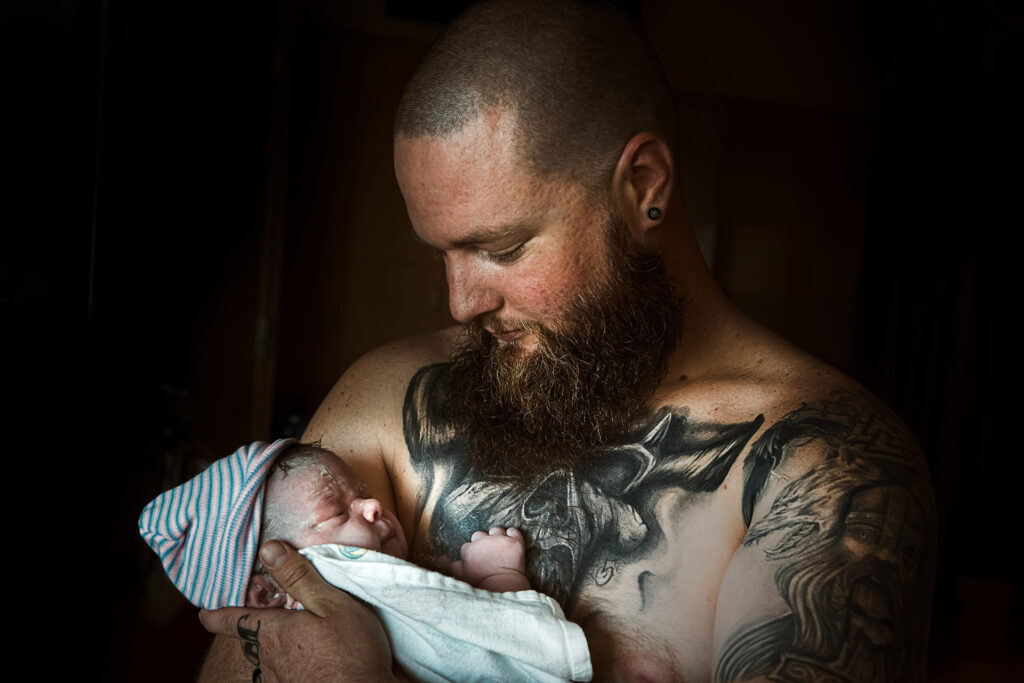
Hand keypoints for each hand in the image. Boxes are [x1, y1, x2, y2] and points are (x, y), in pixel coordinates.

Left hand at [198, 540, 397, 681]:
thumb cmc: (352, 652)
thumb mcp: (332, 604)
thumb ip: (299, 577)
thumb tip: (268, 549)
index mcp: (271, 632)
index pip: (229, 620)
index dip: (214, 613)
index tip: (204, 609)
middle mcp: (268, 659)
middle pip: (253, 638)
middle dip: (259, 624)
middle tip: (273, 610)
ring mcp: (281, 679)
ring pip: (270, 656)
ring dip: (280, 644)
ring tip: (300, 633)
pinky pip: (286, 671)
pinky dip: (294, 661)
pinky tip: (314, 657)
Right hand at [451, 526, 530, 591]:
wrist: (503, 586)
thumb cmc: (483, 584)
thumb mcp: (464, 577)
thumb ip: (457, 567)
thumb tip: (456, 562)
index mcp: (470, 550)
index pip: (467, 546)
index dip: (472, 552)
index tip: (477, 559)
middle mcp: (483, 541)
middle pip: (480, 534)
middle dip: (482, 541)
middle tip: (488, 552)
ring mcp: (499, 539)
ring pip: (496, 530)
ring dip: (497, 537)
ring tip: (501, 546)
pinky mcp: (514, 541)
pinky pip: (513, 531)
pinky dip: (513, 535)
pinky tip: (512, 541)